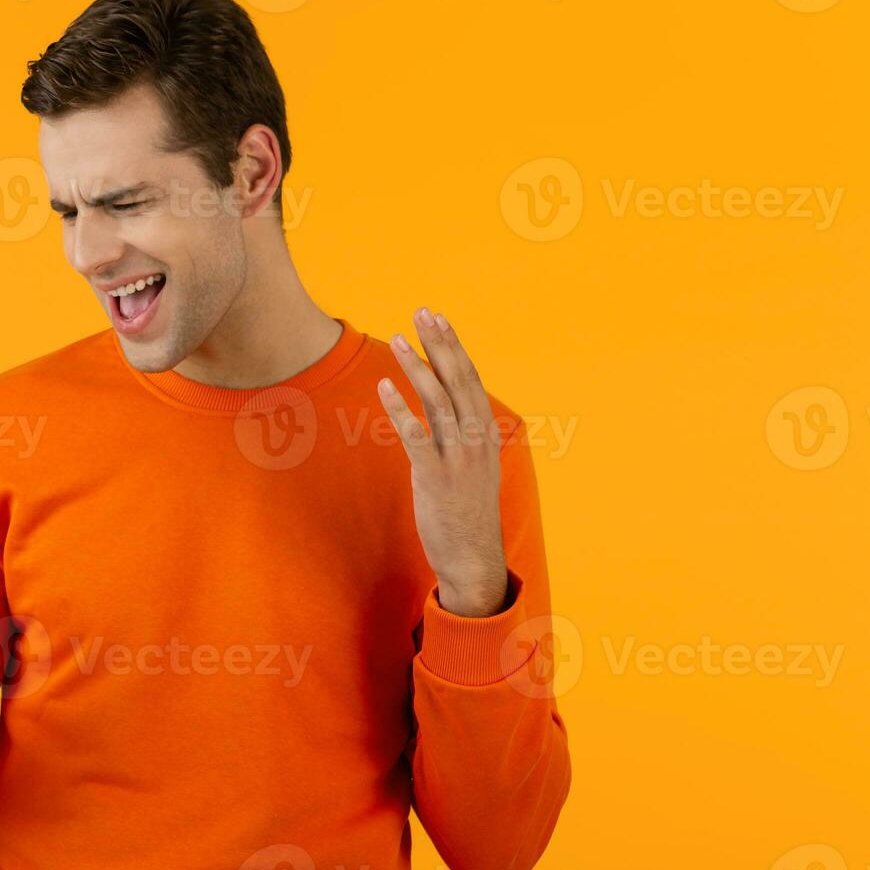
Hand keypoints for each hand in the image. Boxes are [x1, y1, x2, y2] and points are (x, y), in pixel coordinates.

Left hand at [377, 307, 508, 617]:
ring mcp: (458, 458)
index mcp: (486, 433)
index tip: (438, 319)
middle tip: (422, 312)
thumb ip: (461, 436)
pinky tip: (383, 387)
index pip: (470, 379)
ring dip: (417, 367)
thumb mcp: (472, 466)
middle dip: (440, 344)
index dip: (453, 347)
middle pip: (458, 380)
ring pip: (439, 402)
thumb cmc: (467, 511)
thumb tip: (443, 411)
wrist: (473, 556)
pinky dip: (400, 409)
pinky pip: (416, 436)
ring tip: (397, 340)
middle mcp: (476, 440)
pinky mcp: (436, 477)